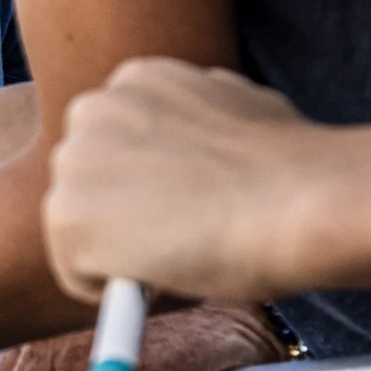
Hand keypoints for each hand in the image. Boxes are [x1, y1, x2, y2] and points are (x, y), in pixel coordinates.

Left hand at [42, 62, 330, 307]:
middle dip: (121, 216)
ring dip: (118, 252)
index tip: (182, 209)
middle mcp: (94, 108)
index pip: (116, 144)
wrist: (303, 198)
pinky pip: (78, 276)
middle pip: (86, 184)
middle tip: (177, 242)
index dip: (150, 186)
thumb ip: (202, 130)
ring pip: (81, 230)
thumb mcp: (245, 115)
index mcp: (137, 78)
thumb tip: (200, 163)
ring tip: (181, 255)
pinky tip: (165, 275)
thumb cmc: (294, 168)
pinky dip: (113, 292)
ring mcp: (74, 162)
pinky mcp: (68, 217)